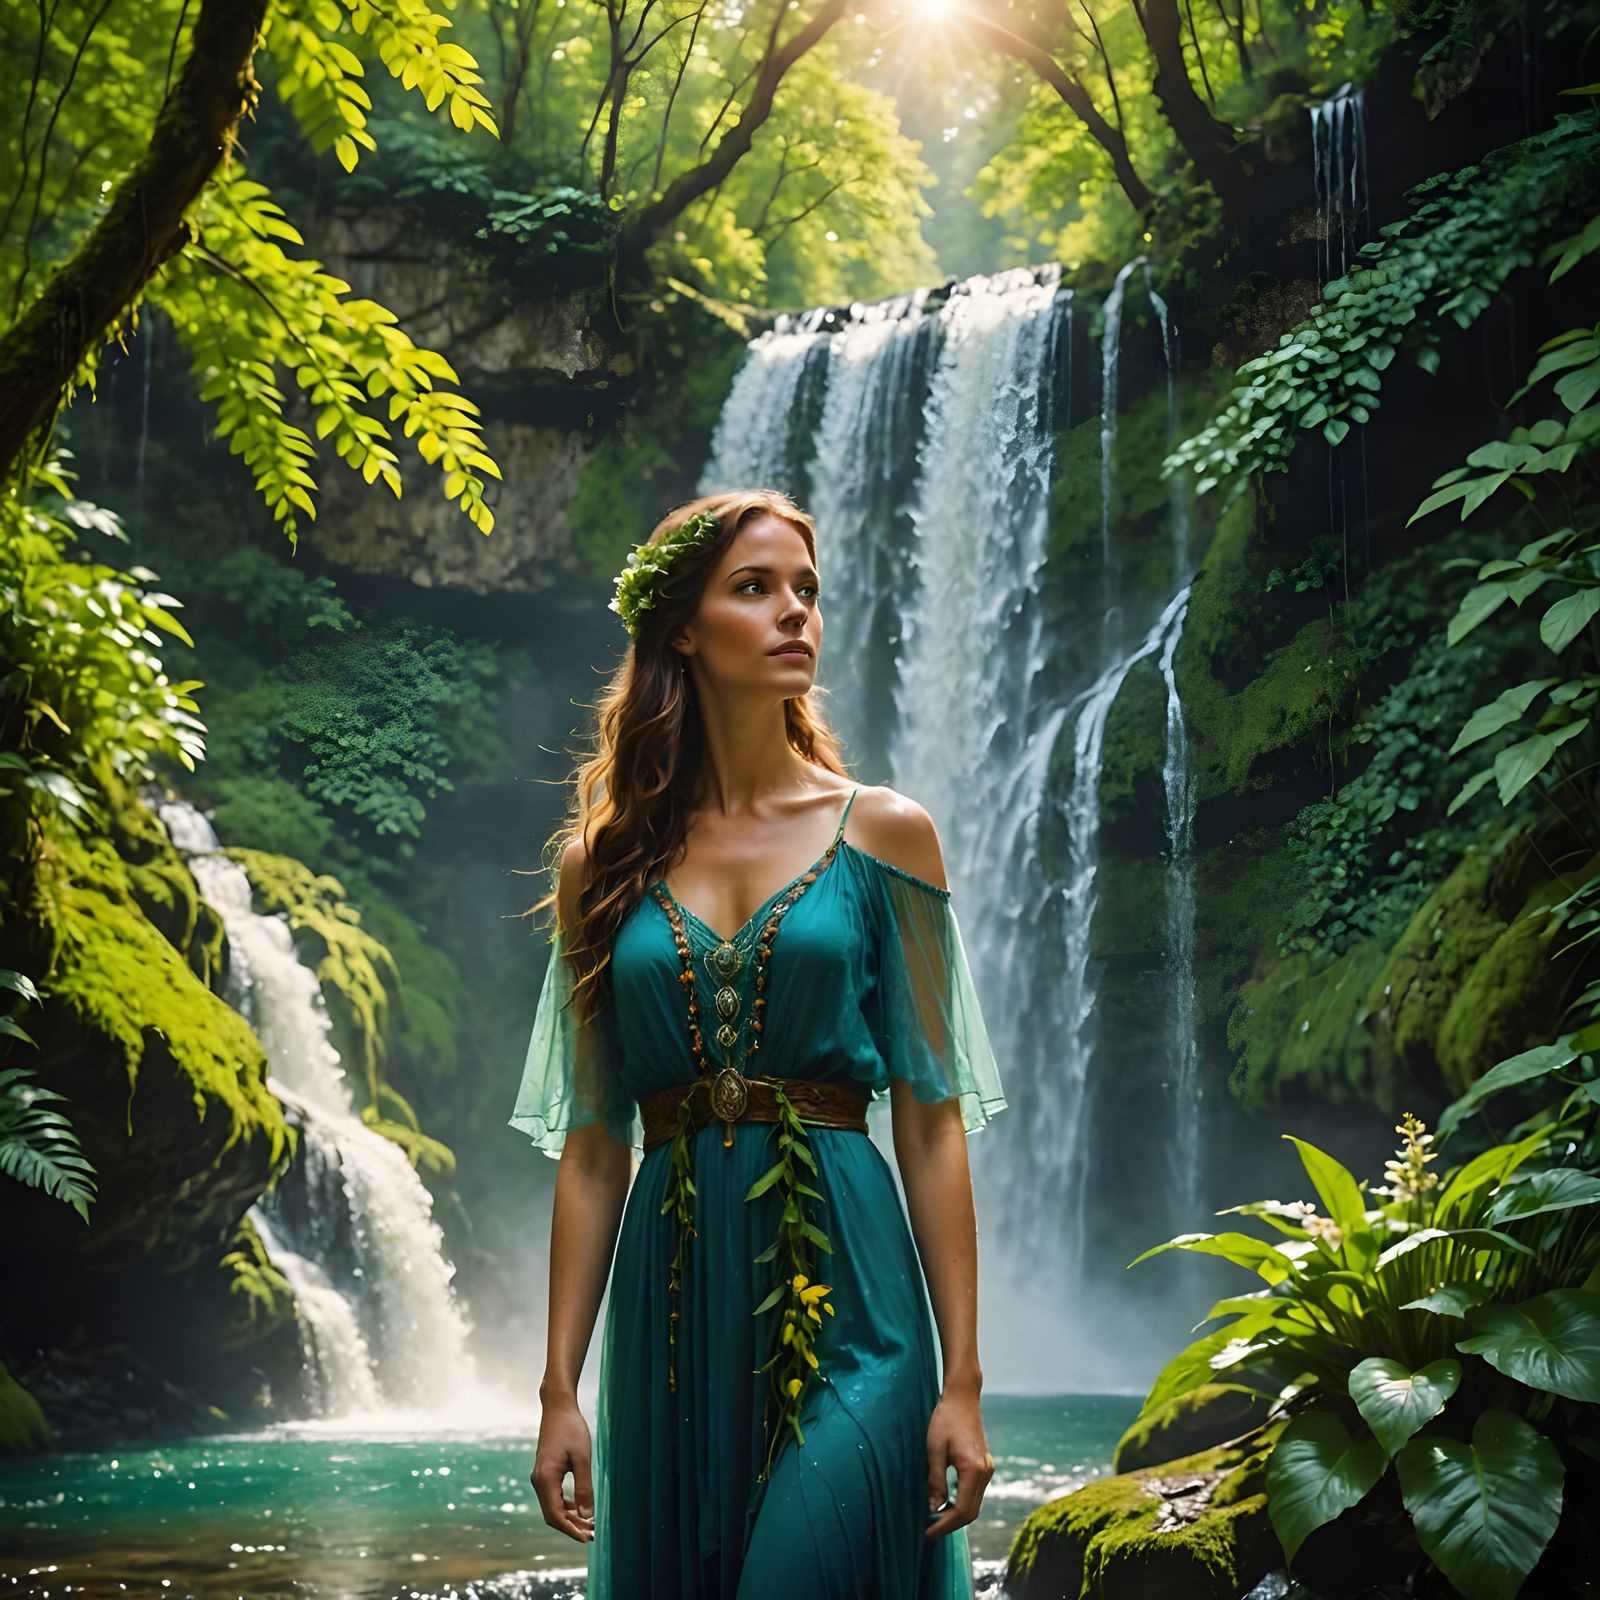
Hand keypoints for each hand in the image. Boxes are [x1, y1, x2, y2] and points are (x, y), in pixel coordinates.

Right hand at [530, 1396, 595, 1542]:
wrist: (558, 1408)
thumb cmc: (571, 1429)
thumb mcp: (582, 1458)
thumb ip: (584, 1487)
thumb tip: (587, 1516)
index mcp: (545, 1478)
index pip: (556, 1515)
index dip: (571, 1530)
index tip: (587, 1538)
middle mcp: (538, 1481)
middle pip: (552, 1515)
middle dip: (571, 1527)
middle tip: (592, 1535)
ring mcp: (540, 1477)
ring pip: (552, 1507)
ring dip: (569, 1518)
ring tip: (589, 1525)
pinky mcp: (544, 1473)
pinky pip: (553, 1497)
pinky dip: (566, 1506)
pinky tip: (580, 1508)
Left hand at [924, 1389, 993, 1539]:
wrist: (962, 1397)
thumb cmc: (945, 1419)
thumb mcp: (934, 1449)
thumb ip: (935, 1481)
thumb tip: (933, 1509)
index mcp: (974, 1469)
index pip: (962, 1510)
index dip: (945, 1525)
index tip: (927, 1533)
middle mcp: (985, 1472)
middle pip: (971, 1512)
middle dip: (950, 1524)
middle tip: (929, 1530)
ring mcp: (987, 1468)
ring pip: (974, 1503)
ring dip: (956, 1515)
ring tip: (934, 1519)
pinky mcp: (985, 1465)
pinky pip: (975, 1492)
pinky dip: (961, 1502)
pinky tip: (945, 1502)